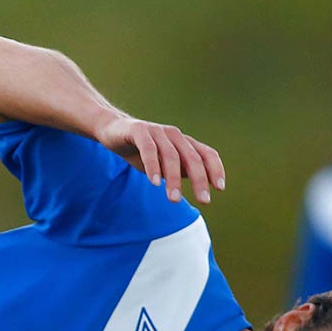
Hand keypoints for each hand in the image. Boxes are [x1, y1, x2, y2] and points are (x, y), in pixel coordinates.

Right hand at [95, 117, 225, 204]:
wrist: (112, 130)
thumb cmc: (140, 149)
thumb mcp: (163, 163)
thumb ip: (180, 170)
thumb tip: (200, 184)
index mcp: (183, 142)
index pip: (206, 154)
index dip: (215, 169)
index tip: (219, 188)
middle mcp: (174, 135)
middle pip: (192, 157)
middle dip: (200, 180)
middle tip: (204, 200)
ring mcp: (157, 131)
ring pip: (171, 156)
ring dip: (174, 179)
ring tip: (173, 199)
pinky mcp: (139, 130)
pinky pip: (149, 149)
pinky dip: (153, 166)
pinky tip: (154, 182)